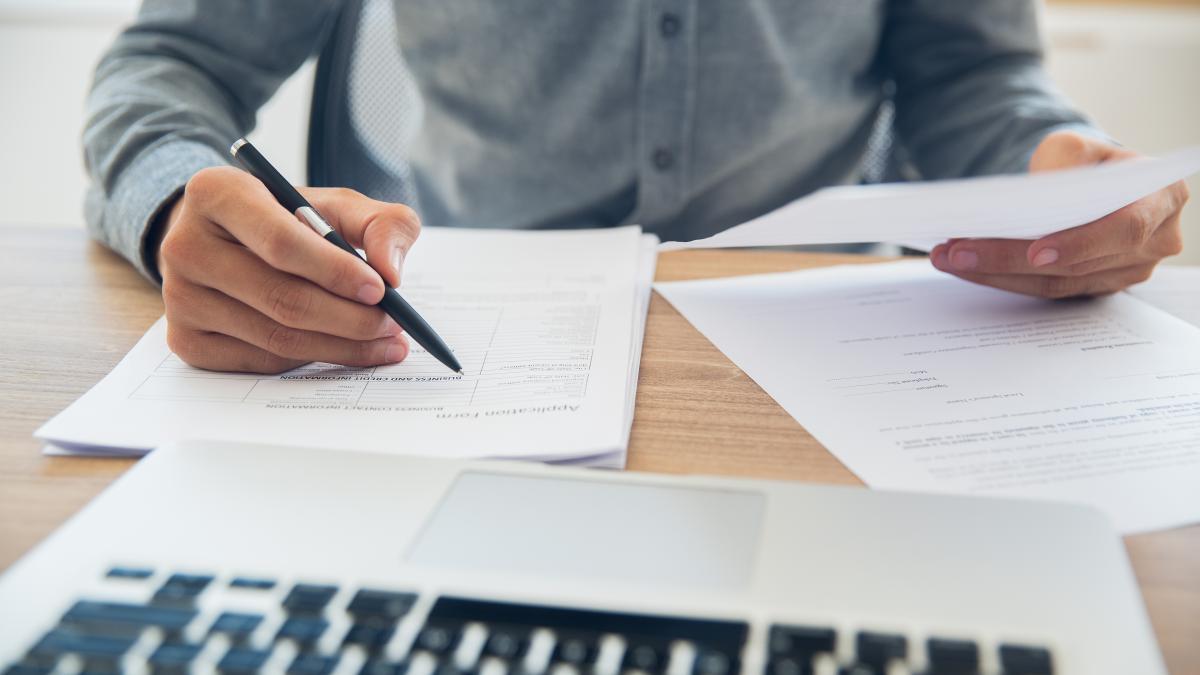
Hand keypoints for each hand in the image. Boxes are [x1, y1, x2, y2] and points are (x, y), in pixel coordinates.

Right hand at [158, 166, 419, 372]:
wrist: (228, 241)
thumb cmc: (288, 219)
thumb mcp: (336, 205)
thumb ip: (380, 223)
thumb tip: (391, 272)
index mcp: (216, 193)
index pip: (280, 242)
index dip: (335, 270)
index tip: (381, 289)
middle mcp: (184, 246)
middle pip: (281, 298)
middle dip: (350, 318)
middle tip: (394, 325)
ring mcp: (179, 298)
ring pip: (275, 338)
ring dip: (341, 346)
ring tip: (384, 341)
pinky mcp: (185, 340)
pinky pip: (262, 362)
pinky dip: (310, 359)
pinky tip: (341, 348)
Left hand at [930, 130, 1188, 297]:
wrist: (1092, 182)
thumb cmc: (1087, 161)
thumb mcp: (1075, 145)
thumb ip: (1062, 163)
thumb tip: (1032, 198)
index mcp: (1162, 197)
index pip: (1124, 228)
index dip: (1079, 243)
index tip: (1034, 251)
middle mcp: (1155, 241)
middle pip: (1077, 262)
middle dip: (1009, 257)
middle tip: (956, 250)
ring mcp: (1127, 271)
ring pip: (1055, 283)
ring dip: (995, 272)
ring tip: (948, 256)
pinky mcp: (1096, 287)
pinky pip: (1046, 291)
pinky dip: (1002, 278)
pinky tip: (965, 266)